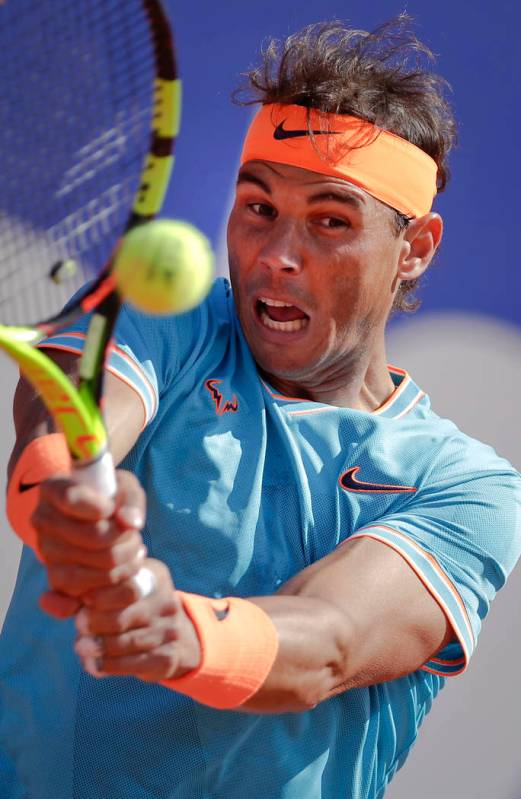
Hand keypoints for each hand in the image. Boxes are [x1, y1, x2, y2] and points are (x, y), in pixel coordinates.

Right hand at [34, 470, 146, 617]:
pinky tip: (124, 579)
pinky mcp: (55, 579)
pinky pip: (75, 597)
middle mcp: (43, 521)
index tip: (111, 508)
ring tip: (136, 554)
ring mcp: (47, 553)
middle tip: (136, 537)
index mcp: (54, 489)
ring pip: (84, 572)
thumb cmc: (111, 496)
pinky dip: (106, 593)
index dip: (97, 507)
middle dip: (124, 540)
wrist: (99, 517)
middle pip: (91, 538)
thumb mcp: (124, 487)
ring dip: (121, 567)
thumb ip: (131, 500)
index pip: (70, 497)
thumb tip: (130, 522)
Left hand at [74, 558, 200, 681]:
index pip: (124, 585)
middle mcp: (166, 602)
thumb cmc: (129, 609)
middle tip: (80, 628)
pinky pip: (133, 664)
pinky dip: (109, 665)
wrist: (173, 639)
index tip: (83, 603)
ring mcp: (170, 631)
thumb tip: (44, 600)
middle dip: (95, 624)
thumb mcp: (112, 593)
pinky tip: (94, 664)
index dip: (98, 597)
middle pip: (123, 616)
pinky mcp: (167, 657)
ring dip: (99, 647)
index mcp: (153, 577)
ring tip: (82, 647)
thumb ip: (77, 594)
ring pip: (126, 642)